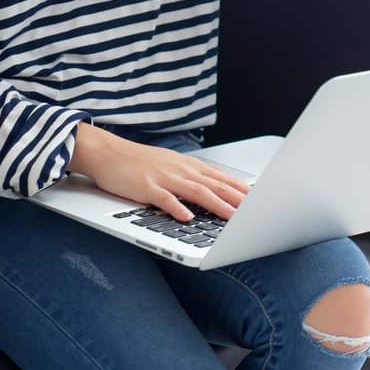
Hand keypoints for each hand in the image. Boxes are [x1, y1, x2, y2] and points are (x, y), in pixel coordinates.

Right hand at [68, 124, 249, 220]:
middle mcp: (181, 170)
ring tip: (232, 217)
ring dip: (216, 204)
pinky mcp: (146, 187)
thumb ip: (192, 179)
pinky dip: (177, 208)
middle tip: (257, 211)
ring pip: (196, 191)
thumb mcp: (172, 166)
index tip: (260, 200)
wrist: (109, 152)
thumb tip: (215, 191)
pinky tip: (187, 217)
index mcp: (189, 166)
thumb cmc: (141, 162)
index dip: (242, 190)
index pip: (222, 178)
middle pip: (215, 184)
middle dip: (238, 199)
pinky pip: (163, 198)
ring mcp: (164, 177)